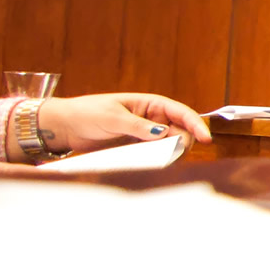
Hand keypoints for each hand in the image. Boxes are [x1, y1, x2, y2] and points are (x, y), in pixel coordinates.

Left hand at [37, 92, 213, 155]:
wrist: (64, 126)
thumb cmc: (87, 113)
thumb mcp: (113, 117)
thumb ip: (138, 126)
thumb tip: (164, 133)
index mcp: (149, 104)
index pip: (180, 112)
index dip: (195, 124)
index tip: (205, 138)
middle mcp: (151, 119)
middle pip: (180, 131)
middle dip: (184, 141)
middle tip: (176, 152)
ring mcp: (144, 135)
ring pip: (169, 145)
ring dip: (171, 153)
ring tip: (164, 160)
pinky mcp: (135, 149)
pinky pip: (154, 156)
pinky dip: (158, 160)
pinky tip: (155, 164)